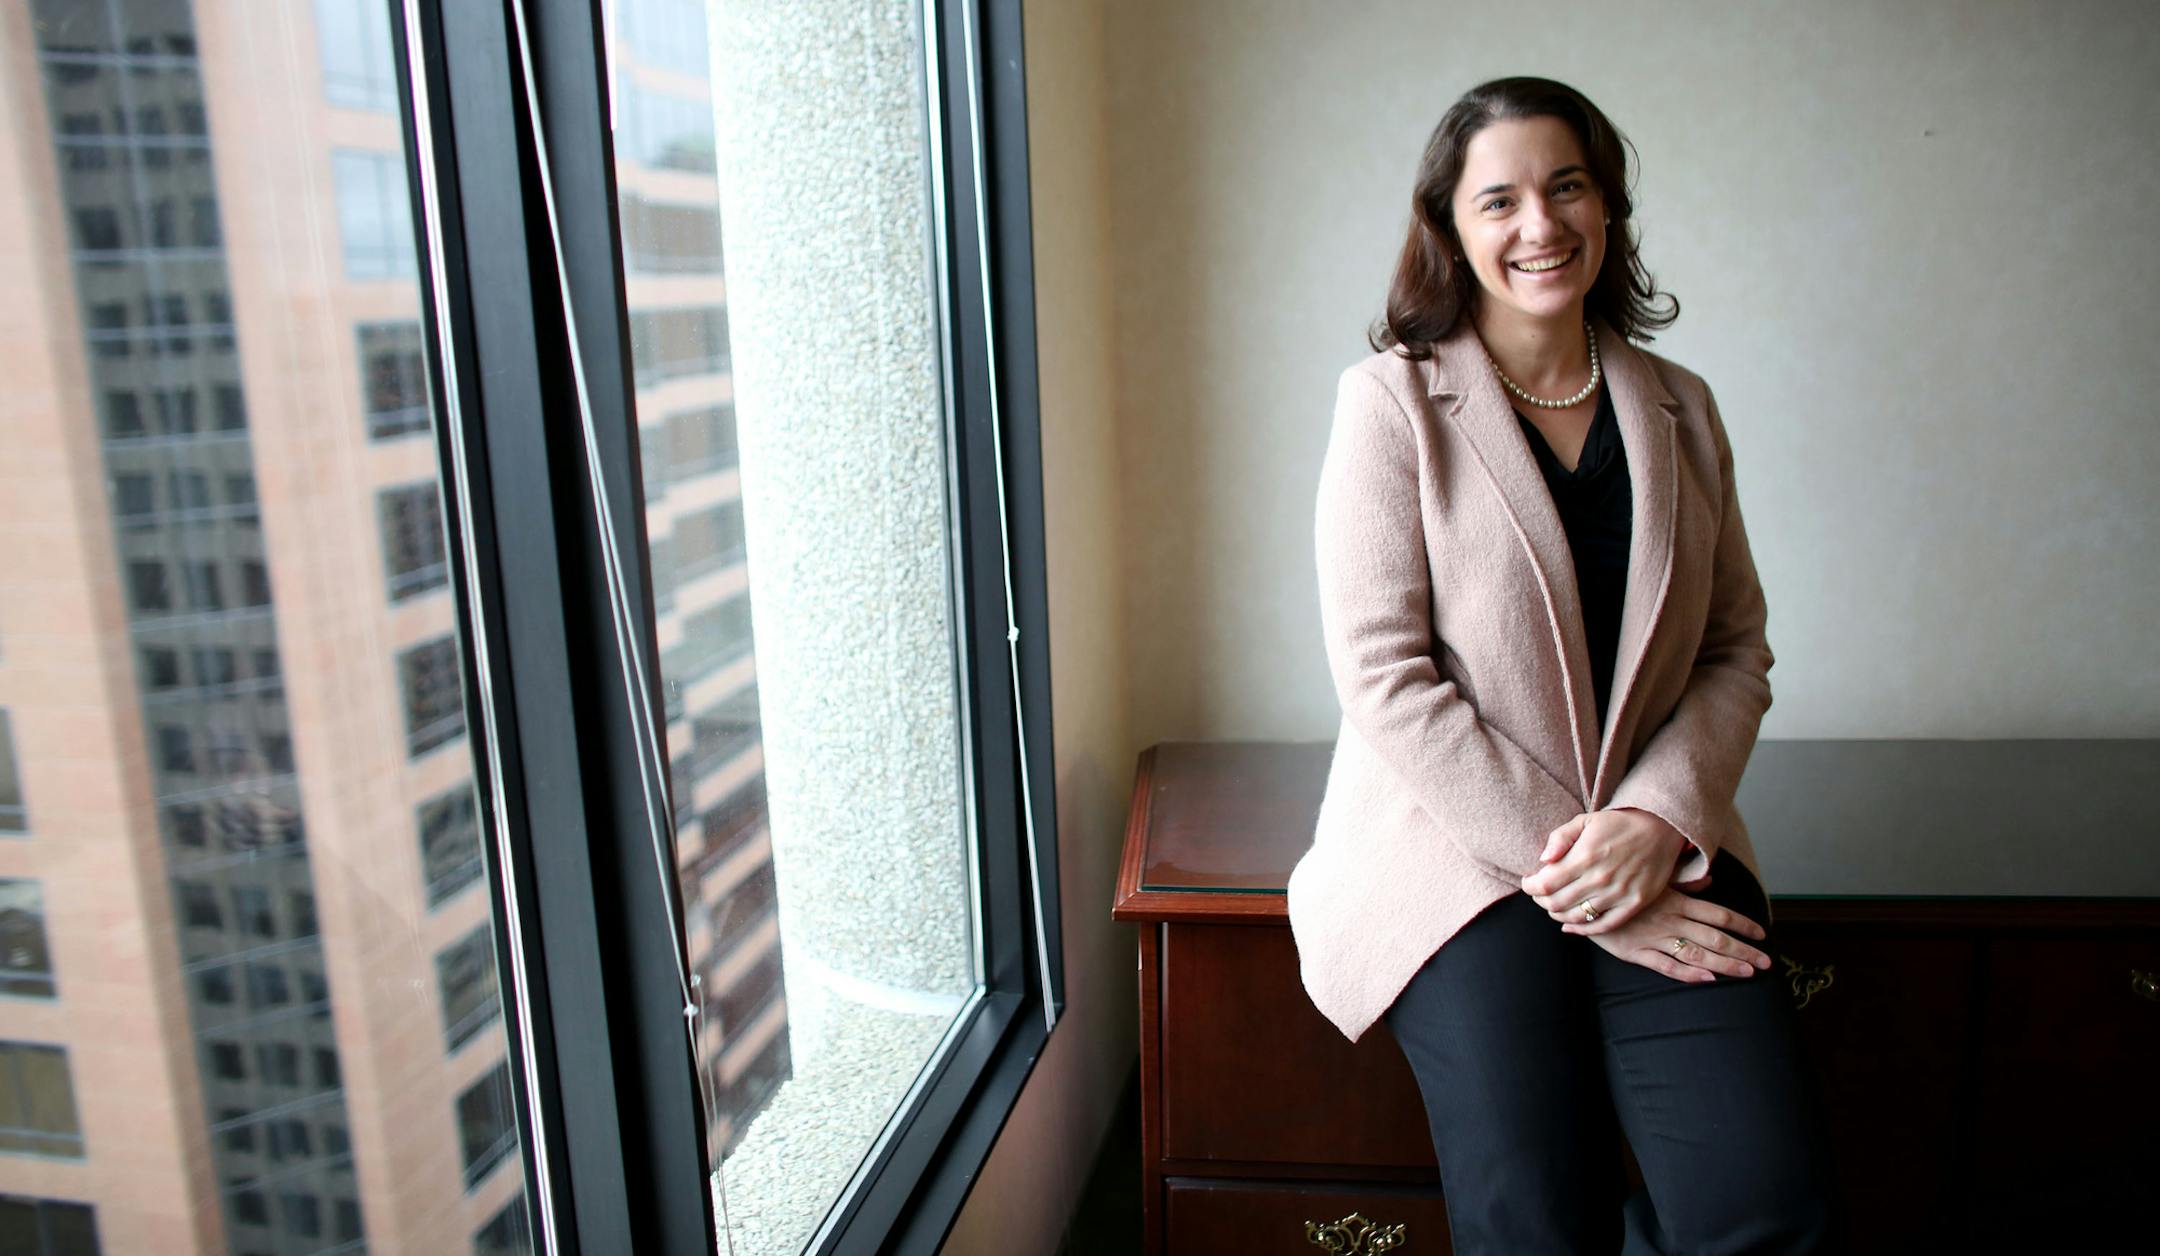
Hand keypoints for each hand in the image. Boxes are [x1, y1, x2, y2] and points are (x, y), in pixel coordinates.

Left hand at [1520, 807, 1687, 933]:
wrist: (1661, 828)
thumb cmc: (1619, 823)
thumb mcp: (1586, 820)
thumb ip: (1560, 838)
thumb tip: (1543, 860)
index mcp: (1585, 857)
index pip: (1545, 884)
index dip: (1531, 887)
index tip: (1529, 882)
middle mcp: (1600, 879)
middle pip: (1557, 903)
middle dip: (1541, 901)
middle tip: (1540, 895)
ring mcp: (1618, 894)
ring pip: (1577, 917)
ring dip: (1558, 915)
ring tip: (1553, 907)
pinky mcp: (1634, 904)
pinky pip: (1603, 926)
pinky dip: (1583, 929)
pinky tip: (1571, 925)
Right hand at [1566, 886, 1771, 982]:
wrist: (1580, 896)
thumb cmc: (1619, 885)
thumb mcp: (1654, 880)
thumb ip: (1684, 884)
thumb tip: (1710, 880)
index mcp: (1676, 901)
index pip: (1717, 913)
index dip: (1742, 924)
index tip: (1762, 933)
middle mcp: (1670, 920)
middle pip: (1714, 937)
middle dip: (1743, 950)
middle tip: (1767, 962)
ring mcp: (1654, 937)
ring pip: (1696, 953)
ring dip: (1724, 963)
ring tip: (1747, 972)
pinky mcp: (1636, 952)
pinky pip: (1666, 964)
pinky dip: (1688, 972)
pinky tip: (1708, 978)